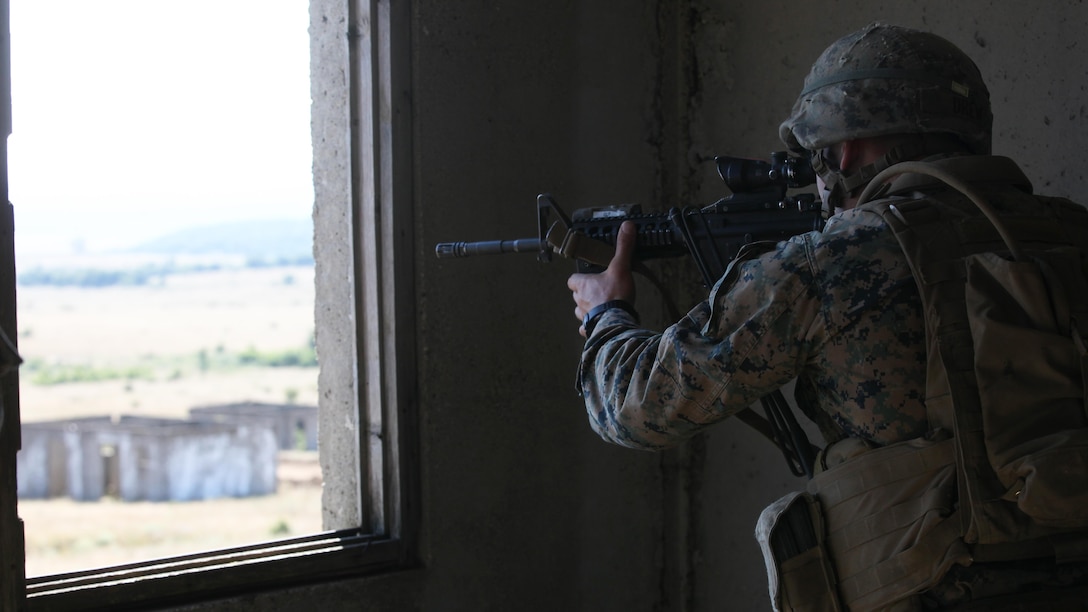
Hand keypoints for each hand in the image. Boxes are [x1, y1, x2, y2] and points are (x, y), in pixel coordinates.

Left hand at [567, 221, 636, 336]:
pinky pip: (586, 328)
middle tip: (598, 290)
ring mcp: (584, 316)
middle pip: (576, 295)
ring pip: (580, 311)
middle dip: (584, 293)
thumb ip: (623, 247)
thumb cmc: (615, 295)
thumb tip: (626, 226)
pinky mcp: (590, 328)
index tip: (586, 276)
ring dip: (587, 309)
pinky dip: (590, 326)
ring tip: (600, 306)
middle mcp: (580, 300)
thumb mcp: (621, 267)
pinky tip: (599, 324)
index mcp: (583, 285)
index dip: (579, 278)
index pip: (572, 279)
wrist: (618, 321)